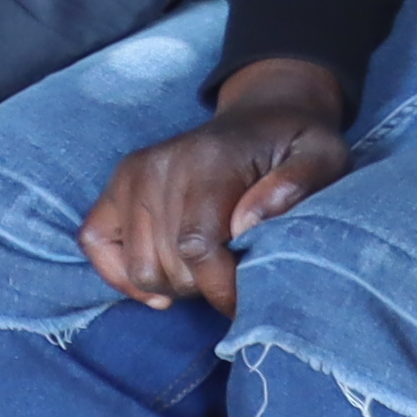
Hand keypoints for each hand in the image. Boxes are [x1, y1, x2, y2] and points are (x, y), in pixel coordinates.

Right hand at [81, 56, 358, 310]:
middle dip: (205, 288)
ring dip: (174, 285)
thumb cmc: (294, 145)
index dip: (222, 288)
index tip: (249, 300)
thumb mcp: (322, 157)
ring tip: (206, 272)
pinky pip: (95, 241)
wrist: (262, 115)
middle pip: (166, 265)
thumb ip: (295, 186)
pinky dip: (122, 274)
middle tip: (235, 276)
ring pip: (138, 267)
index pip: (196, 248)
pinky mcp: (116, 185)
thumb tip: (246, 224)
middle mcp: (157, 167)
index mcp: (207, 163)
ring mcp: (131, 175)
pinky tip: (161, 285)